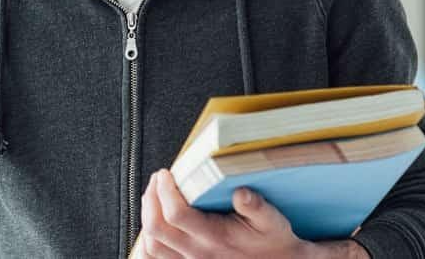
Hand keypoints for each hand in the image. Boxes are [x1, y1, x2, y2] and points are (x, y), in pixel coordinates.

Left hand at [135, 169, 367, 258]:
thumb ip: (258, 208)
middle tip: (158, 180)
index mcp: (216, 237)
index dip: (165, 190)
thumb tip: (242, 192)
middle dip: (151, 198)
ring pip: (151, 245)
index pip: (176, 214)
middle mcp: (198, 253)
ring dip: (147, 217)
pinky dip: (147, 242)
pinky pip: (155, 258)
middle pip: (156, 228)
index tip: (165, 173)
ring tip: (154, 196)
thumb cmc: (276, 243)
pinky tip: (153, 223)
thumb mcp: (274, 223)